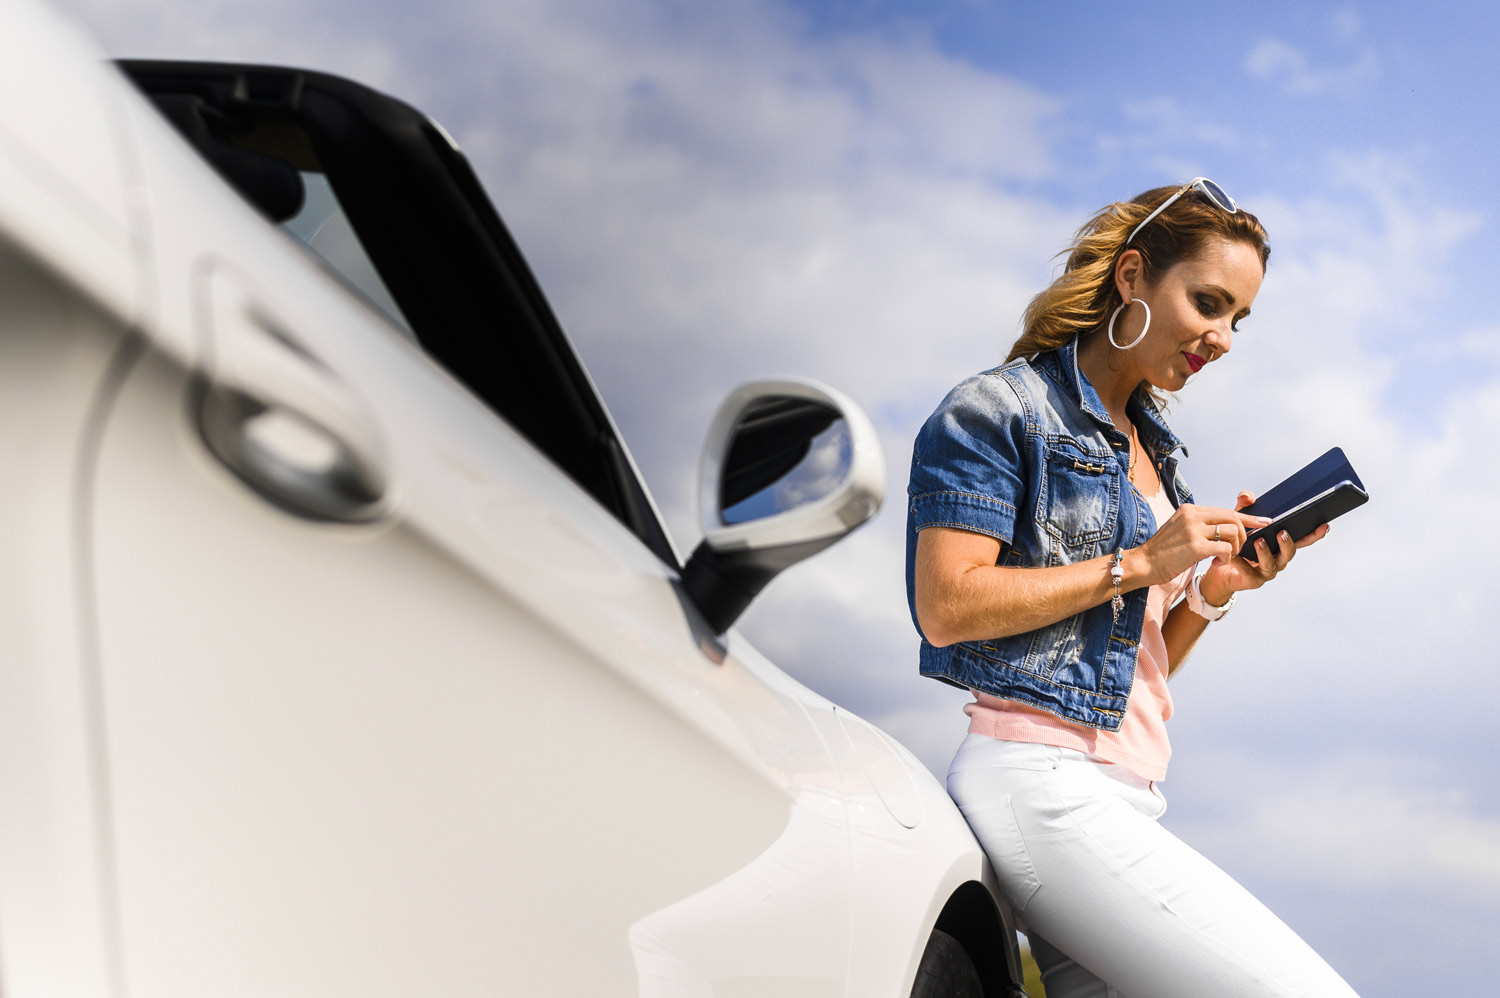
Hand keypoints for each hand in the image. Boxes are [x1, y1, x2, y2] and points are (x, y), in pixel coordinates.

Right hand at [1126, 501, 1269, 588]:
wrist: (1142, 564)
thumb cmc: (1161, 552)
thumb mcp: (1179, 530)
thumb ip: (1199, 525)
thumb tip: (1224, 527)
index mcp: (1189, 510)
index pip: (1225, 510)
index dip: (1247, 518)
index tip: (1263, 522)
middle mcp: (1192, 516)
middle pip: (1233, 518)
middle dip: (1245, 534)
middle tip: (1240, 548)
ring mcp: (1194, 530)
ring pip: (1233, 532)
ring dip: (1236, 547)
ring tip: (1227, 556)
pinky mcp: (1196, 547)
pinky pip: (1225, 548)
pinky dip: (1228, 556)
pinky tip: (1218, 563)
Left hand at [1197, 491, 1331, 603]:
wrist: (1218, 567)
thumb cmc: (1234, 543)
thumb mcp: (1238, 521)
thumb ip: (1244, 508)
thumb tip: (1247, 496)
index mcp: (1280, 545)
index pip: (1301, 539)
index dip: (1313, 534)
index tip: (1324, 525)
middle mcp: (1277, 559)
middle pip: (1289, 553)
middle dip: (1288, 542)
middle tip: (1282, 532)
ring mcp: (1266, 571)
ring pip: (1271, 564)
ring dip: (1266, 552)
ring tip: (1259, 541)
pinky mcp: (1252, 581)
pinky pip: (1250, 573)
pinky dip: (1243, 564)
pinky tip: (1236, 556)